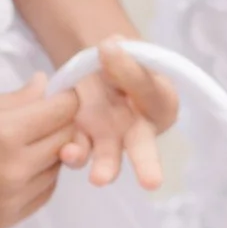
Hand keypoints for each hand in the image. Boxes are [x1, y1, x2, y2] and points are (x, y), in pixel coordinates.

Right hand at [0, 75, 79, 227]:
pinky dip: (39, 178)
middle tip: (40, 117)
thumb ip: (19, 99)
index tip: (58, 95)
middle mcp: (15, 172)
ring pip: (56, 170)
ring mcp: (12, 201)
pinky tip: (18, 166)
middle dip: (59, 125)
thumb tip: (48, 86)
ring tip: (24, 143)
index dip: (65, 99)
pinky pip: (42, 194)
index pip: (62, 113)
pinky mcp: (6, 220)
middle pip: (65, 141)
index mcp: (6, 135)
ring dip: (49, 153)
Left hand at [59, 39, 179, 189]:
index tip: (110, 51)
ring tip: (98, 179)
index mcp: (160, 103)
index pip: (150, 92)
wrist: (98, 71)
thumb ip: (122, 57)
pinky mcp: (85, 141)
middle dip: (147, 166)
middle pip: (145, 148)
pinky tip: (66, 153)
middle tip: (152, 182)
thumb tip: (109, 45)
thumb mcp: (126, 53)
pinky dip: (74, 154)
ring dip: (104, 168)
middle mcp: (139, 129)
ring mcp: (111, 139)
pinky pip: (80, 151)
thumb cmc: (123, 62)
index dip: (133, 76)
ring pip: (110, 158)